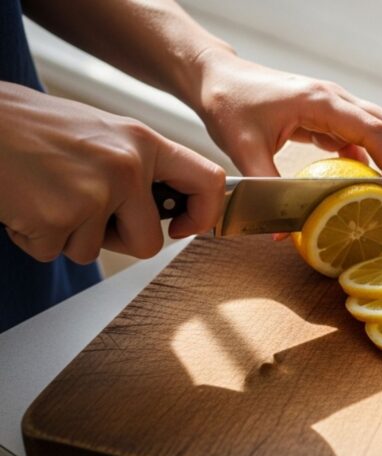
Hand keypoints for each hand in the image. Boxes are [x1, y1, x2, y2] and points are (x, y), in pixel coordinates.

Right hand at [0, 82, 223, 262]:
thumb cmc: (32, 127)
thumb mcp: (101, 133)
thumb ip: (138, 166)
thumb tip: (168, 206)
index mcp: (143, 142)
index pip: (209, 181)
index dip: (204, 214)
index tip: (182, 227)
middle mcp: (127, 167)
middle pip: (149, 242)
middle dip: (117, 242)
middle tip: (83, 213)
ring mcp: (94, 194)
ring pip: (93, 252)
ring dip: (65, 235)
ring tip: (43, 194)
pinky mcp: (58, 218)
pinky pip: (53, 252)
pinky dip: (34, 237)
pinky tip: (22, 202)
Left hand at [191, 50, 381, 178]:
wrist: (216, 77)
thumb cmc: (228, 104)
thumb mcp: (243, 148)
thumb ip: (266, 187)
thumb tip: (282, 233)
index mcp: (320, 100)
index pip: (374, 129)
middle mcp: (334, 97)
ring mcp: (334, 103)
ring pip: (380, 127)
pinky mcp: (327, 112)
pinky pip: (360, 133)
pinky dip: (370, 156)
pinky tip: (364, 182)